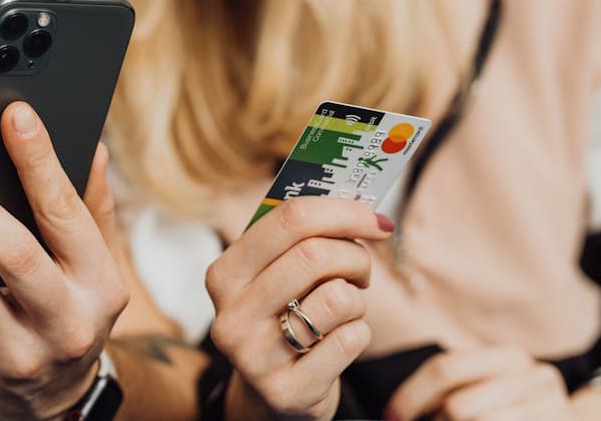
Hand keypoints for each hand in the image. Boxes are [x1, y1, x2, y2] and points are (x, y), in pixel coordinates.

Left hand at [0, 102, 128, 420]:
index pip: (68, 215)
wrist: (42, 408)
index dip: (40, 161)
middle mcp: (63, 326)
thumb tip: (91, 146)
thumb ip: (91, 207)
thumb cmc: (65, 312)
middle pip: (11, 251)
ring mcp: (13, 358)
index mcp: (100, 287)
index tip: (15, 115)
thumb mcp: (94, 267)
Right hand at [204, 197, 393, 419]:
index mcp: (225, 273)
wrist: (272, 394)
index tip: (375, 219)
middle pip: (316, 254)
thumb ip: (300, 239)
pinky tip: (339, 341)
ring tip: (343, 310)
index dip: (342, 211)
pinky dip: (358, 334)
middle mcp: (231, 314)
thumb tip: (362, 206)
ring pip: (338, 298)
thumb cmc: (283, 317)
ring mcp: (254, 356)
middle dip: (356, 257)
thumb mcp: (274, 276)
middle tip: (361, 270)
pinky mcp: (286, 390)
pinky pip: (350, 340)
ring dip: (356, 300)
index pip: (288, 219)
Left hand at [385, 345, 575, 420]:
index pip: (444, 369)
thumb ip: (453, 391)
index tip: (391, 417)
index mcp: (508, 357)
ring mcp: (550, 405)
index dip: (410, 397)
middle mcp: (533, 375)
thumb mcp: (489, 390)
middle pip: (458, 404)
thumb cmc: (518, 411)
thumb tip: (398, 412)